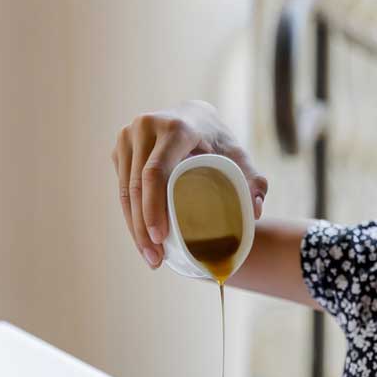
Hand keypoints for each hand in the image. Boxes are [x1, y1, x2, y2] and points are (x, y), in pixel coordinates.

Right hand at [112, 100, 267, 267]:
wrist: (194, 116)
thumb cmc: (219, 142)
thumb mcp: (240, 158)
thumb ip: (255, 182)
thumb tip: (256, 212)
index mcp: (175, 127)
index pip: (155, 172)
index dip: (153, 208)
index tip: (160, 239)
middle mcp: (146, 127)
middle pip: (136, 186)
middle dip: (142, 228)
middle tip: (155, 260)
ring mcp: (128, 136)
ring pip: (124, 190)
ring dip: (133, 227)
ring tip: (149, 257)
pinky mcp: (120, 148)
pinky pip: (121, 187)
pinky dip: (130, 215)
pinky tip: (141, 239)